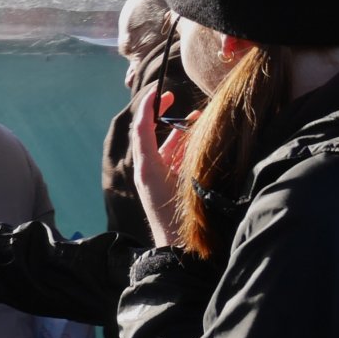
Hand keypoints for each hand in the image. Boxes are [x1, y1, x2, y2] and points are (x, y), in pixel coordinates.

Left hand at [131, 87, 195, 247]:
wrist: (177, 247)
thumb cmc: (180, 216)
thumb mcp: (184, 181)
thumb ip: (186, 155)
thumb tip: (195, 125)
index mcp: (146, 167)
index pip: (142, 129)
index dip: (148, 108)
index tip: (158, 91)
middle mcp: (146, 169)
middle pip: (148, 133)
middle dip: (157, 113)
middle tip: (169, 96)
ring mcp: (154, 177)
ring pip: (162, 145)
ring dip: (176, 129)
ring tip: (195, 115)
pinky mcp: (163, 184)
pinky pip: (169, 158)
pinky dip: (181, 146)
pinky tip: (196, 138)